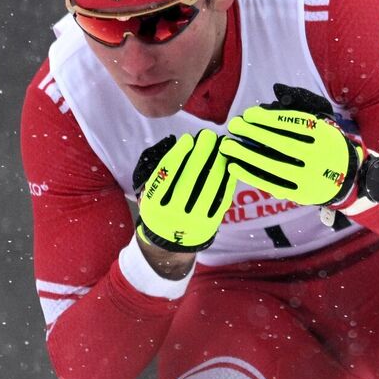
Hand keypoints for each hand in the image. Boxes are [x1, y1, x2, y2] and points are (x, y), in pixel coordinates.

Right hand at [131, 131, 233, 251]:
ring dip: (217, 163)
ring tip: (221, 145)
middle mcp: (172, 215)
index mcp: (153, 205)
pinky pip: (220, 199)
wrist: (170, 243)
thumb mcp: (149, 194)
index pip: (166, 175)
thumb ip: (161, 172)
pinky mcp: (209, 225)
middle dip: (200, 154)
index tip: (188, 138)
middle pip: (189, 179)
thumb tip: (184, 144)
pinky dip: (226, 180)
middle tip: (208, 135)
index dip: (178, 154)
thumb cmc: (161, 208)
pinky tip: (229, 164)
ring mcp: (192, 222)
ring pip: (208, 188)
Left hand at [220, 83, 361, 206]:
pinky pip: (272, 184)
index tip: (248, 114)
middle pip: (281, 143)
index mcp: (324, 135)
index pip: (292, 123)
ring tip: (228, 146)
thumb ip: (299, 115)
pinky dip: (251, 176)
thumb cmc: (327, 146)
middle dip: (254, 133)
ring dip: (247, 155)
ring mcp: (310, 177)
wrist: (350, 178)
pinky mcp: (302, 194)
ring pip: (273, 165)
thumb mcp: (323, 126)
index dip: (268, 118)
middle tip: (233, 125)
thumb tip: (267, 105)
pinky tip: (235, 166)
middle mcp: (319, 156)